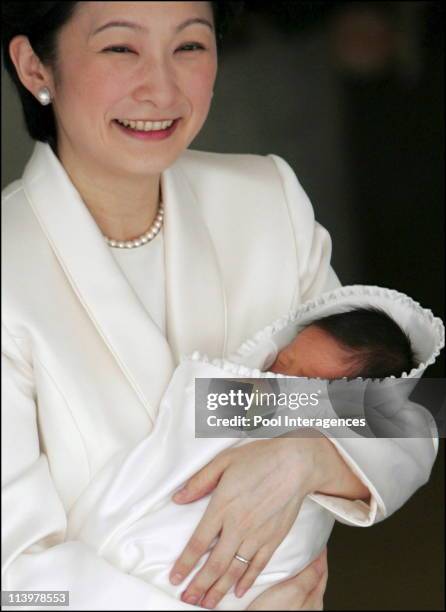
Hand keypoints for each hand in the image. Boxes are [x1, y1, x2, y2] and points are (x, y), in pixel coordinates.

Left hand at [169, 437, 324, 607]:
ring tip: (207, 603)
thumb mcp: (224, 462)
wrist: (296, 463)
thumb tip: (178, 498)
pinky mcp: (274, 539)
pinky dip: (247, 581)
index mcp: (222, 507)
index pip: (198, 543)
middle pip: (214, 564)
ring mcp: (257, 535)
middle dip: (199, 585)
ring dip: (219, 589)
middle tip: (188, 599)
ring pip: (234, 570)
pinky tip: (238, 591)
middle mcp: (238, 526)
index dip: (185, 564)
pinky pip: (258, 566)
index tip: (175, 578)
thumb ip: (200, 481)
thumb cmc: (260, 458)